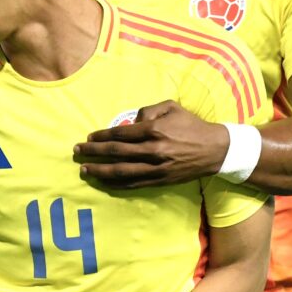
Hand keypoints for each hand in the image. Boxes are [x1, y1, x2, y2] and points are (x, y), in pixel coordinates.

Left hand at [74, 100, 232, 187]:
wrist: (215, 149)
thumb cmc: (191, 125)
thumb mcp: (171, 107)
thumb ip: (148, 110)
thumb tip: (130, 122)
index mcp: (154, 130)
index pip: (120, 134)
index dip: (101, 136)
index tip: (88, 138)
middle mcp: (153, 150)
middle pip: (115, 153)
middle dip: (93, 153)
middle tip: (77, 153)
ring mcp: (156, 168)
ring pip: (121, 172)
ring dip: (99, 170)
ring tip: (84, 169)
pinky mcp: (159, 181)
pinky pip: (133, 184)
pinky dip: (115, 183)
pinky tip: (103, 181)